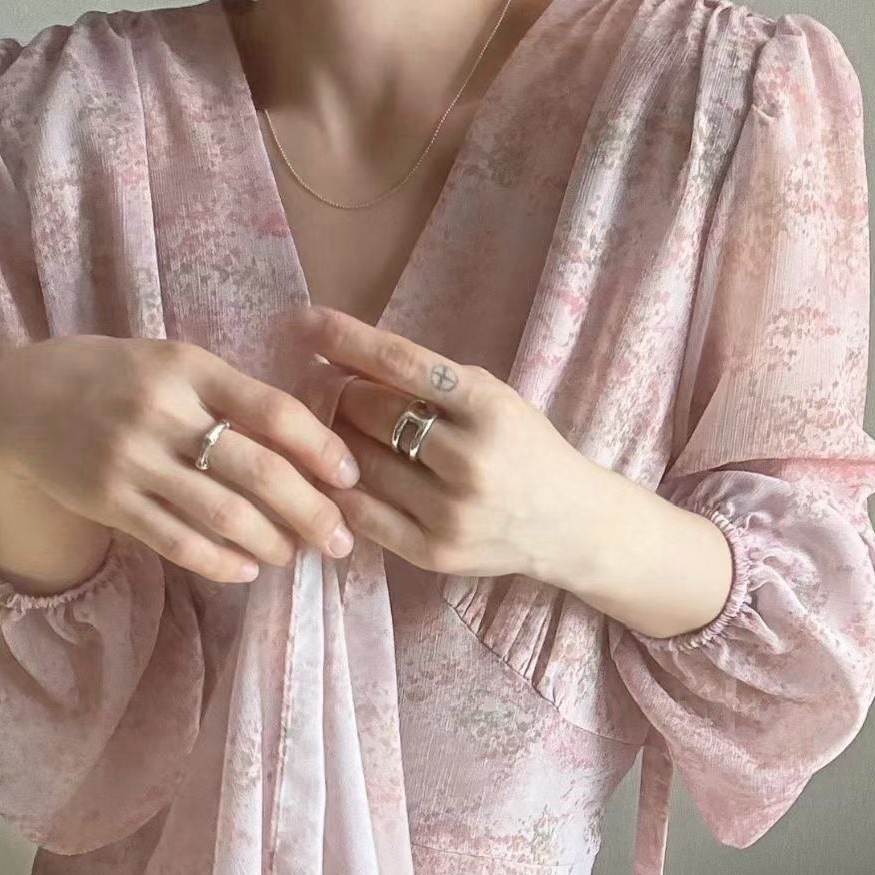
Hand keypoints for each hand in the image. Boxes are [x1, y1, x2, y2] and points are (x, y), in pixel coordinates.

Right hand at [0, 335, 360, 591]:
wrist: (23, 399)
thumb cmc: (120, 381)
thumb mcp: (175, 366)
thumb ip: (234, 397)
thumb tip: (314, 448)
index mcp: (189, 368)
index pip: (274, 410)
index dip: (321, 449)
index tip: (351, 479)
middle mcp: (162, 411)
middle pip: (258, 471)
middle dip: (311, 511)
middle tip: (341, 539)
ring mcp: (132, 459)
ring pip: (223, 514)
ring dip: (271, 542)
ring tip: (294, 555)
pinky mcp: (109, 501)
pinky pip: (178, 542)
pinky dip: (221, 561)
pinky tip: (246, 568)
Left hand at [295, 305, 736, 639]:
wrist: (570, 525)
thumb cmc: (524, 449)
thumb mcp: (492, 399)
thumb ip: (428, 383)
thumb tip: (340, 360)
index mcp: (489, 407)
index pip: (401, 363)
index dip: (346, 339)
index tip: (304, 321)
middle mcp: (470, 460)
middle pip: (371, 413)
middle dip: (344, 396)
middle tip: (330, 390)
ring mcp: (451, 512)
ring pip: (362, 464)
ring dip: (340, 443)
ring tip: (341, 434)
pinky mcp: (434, 552)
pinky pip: (364, 515)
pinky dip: (344, 491)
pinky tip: (342, 477)